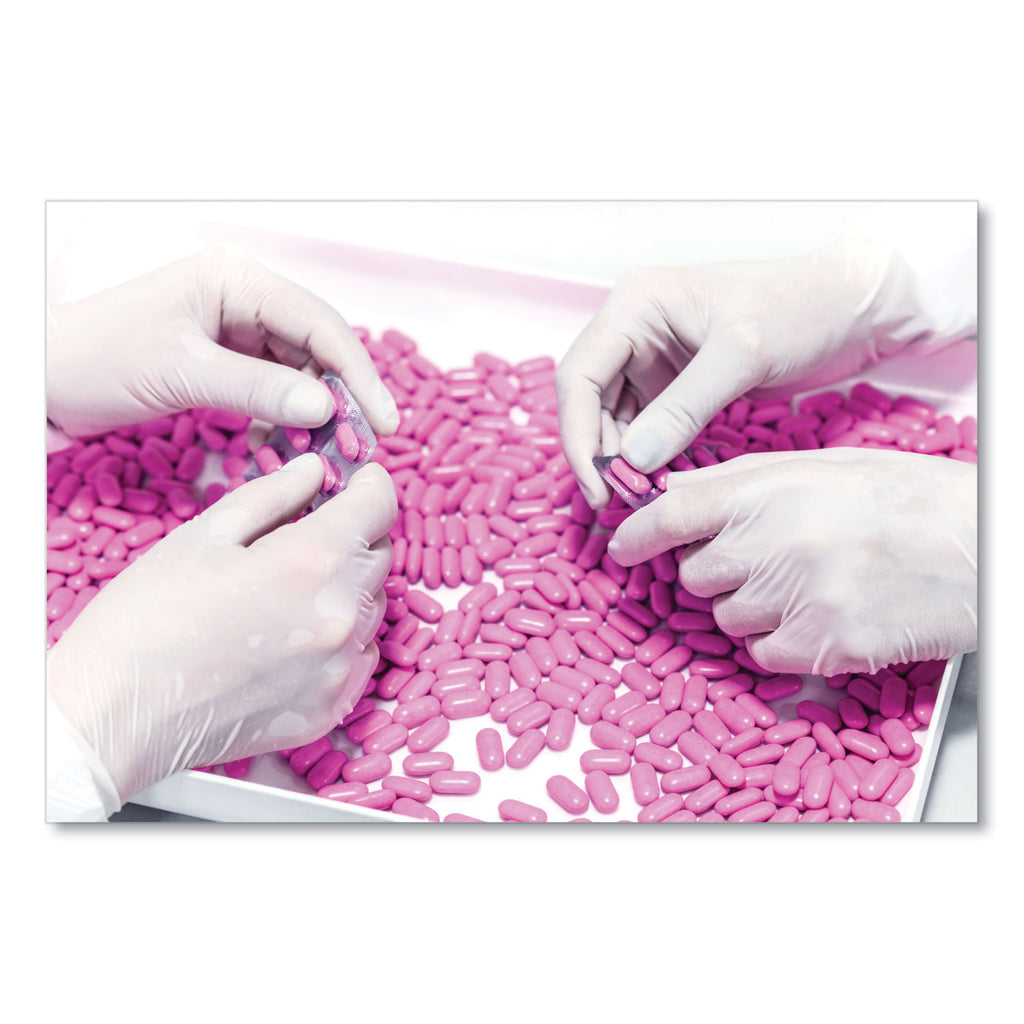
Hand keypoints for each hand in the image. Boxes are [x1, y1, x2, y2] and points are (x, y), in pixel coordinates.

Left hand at [46, 243, 400, 439]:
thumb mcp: (182, 372)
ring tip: (329, 455)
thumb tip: (326, 408)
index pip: (318, 323)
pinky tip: (287, 450)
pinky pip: (275, 391)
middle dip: (342, 399)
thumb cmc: (96, 357)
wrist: (43, 378)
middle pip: (317, 348)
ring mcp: (235, 329)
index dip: (357, 374)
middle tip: (362, 446)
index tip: (383, 420)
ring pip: (301, 373)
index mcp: (236, 278)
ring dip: (317, 416)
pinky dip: (286, 422)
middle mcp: (243, 298)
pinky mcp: (226, 360)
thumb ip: (257, 388)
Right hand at [46, 455, 396, 804]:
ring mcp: (339, 668)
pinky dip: (340, 636)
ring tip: (287, 590)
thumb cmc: (145, 620)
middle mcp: (339, 616)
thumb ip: (273, 494)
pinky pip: (359, 656)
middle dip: (354, 533)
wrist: (115, 715)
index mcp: (310, 561)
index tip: (353, 479)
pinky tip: (292, 635)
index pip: (379, 504)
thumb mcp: (204, 534)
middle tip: (307, 532)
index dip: (368, 482)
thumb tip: (316, 469)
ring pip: (372, 605)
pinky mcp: (329, 708)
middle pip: (379, 554)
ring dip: (346, 585)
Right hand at [556, 234, 931, 504]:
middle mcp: (635, 330)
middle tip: (614, 502)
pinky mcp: (676, 384)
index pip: (579, 375)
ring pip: (611, 418)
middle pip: (587, 400)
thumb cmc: (803, 306)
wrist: (853, 307)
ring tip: (636, 498)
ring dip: (619, 460)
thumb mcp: (742, 355)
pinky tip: (655, 483)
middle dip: (596, 452)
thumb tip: (634, 460)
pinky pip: (645, 427)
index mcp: (636, 305)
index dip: (578, 435)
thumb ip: (685, 407)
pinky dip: (646, 457)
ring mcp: (654, 358)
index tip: (598, 485)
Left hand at [607, 448, 976, 676]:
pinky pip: (762, 655)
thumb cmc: (903, 498)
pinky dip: (778, 643)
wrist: (978, 545)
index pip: (673, 511)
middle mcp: (774, 544)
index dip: (636, 531)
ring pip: (726, 618)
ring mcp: (796, 598)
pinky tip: (818, 615)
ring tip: (802, 584)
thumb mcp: (820, 466)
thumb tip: (671, 492)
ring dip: (748, 608)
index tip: (621, 546)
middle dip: (712, 571)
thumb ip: (741, 481)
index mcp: (770, 490)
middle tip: (757, 559)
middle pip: (693, 574)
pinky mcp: (822, 646)